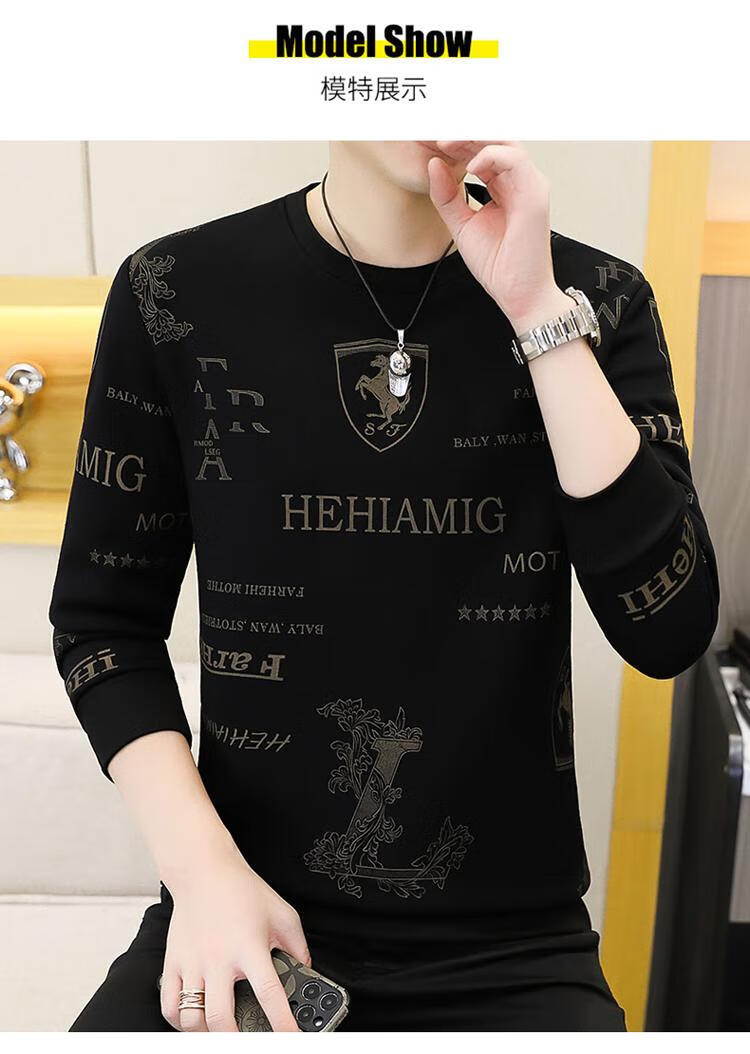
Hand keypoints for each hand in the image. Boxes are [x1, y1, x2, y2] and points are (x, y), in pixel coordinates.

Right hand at [159, 853, 308, 1031]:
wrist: (203, 871)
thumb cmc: (242, 891)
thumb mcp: (282, 913)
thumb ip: (298, 946)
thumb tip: (306, 972)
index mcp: (249, 946)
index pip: (269, 993)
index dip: (282, 1023)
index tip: (291, 1038)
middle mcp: (218, 958)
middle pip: (221, 1017)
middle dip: (236, 1041)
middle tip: (249, 1042)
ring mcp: (192, 963)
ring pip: (192, 1018)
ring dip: (207, 1034)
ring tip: (222, 1032)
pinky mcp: (172, 963)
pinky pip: (169, 1005)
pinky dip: (179, 1022)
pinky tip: (194, 1021)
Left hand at [425, 140, 570, 331]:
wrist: (517, 294)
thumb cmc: (499, 266)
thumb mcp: (461, 225)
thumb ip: (447, 196)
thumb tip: (433, 165)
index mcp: (504, 186)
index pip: (480, 150)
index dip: (454, 142)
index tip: (428, 140)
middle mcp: (519, 181)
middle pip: (492, 139)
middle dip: (461, 133)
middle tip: (433, 132)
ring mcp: (529, 185)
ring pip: (505, 141)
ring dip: (473, 137)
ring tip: (446, 142)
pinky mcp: (535, 195)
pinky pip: (514, 160)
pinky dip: (489, 155)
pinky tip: (468, 165)